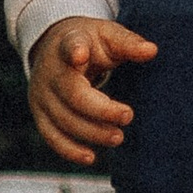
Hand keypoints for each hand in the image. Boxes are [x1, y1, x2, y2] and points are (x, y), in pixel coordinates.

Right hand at [27, 17, 156, 163]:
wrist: (53, 48)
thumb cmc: (88, 43)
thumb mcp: (107, 35)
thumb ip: (128, 43)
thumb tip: (152, 50)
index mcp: (68, 43)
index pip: (70, 45)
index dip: (74, 50)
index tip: (80, 55)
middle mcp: (50, 70)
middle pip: (72, 94)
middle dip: (101, 110)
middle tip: (128, 116)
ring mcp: (42, 94)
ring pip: (64, 119)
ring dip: (92, 133)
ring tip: (118, 137)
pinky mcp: (40, 114)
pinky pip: (51, 136)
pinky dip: (69, 150)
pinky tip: (90, 157)